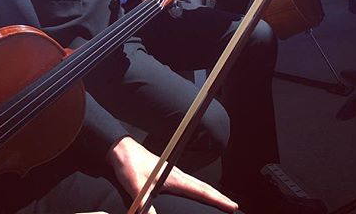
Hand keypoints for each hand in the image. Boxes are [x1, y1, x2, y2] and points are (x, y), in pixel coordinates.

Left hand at [106, 137, 237, 213]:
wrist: (121, 150)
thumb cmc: (129, 164)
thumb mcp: (137, 187)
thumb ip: (144, 204)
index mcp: (174, 177)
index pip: (200, 190)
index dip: (217, 199)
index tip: (232, 205)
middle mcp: (176, 174)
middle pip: (203, 187)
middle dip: (219, 196)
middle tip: (233, 205)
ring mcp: (172, 173)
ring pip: (196, 184)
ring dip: (209, 192)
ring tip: (220, 201)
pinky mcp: (166, 174)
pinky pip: (188, 183)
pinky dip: (198, 189)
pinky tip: (196, 193)